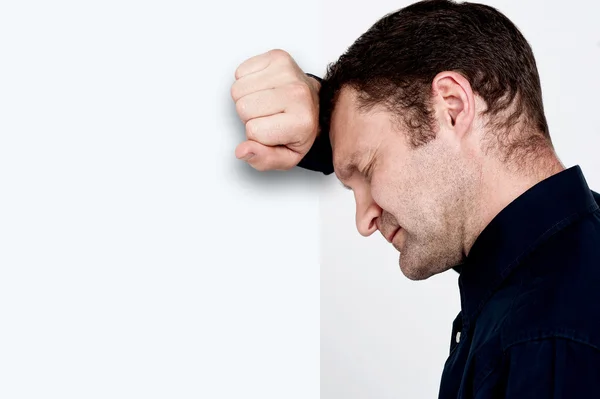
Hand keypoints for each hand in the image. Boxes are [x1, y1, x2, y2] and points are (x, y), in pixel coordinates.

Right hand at [231, 49, 320, 170]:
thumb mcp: (286, 156)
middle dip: (250, 116)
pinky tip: (264, 88)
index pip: (254, 131)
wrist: (315, 104)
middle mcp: (298, 93)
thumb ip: (263, 160)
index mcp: (302, 121)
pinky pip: (240, 71)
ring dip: (247, 98)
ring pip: (238, 90)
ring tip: (266, 103)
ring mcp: (288, 72)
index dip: (257, 136)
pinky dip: (247, 82)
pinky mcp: (278, 56)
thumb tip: (242, 151)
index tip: (273, 131)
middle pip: (243, 108)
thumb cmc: (299, 129)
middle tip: (268, 116)